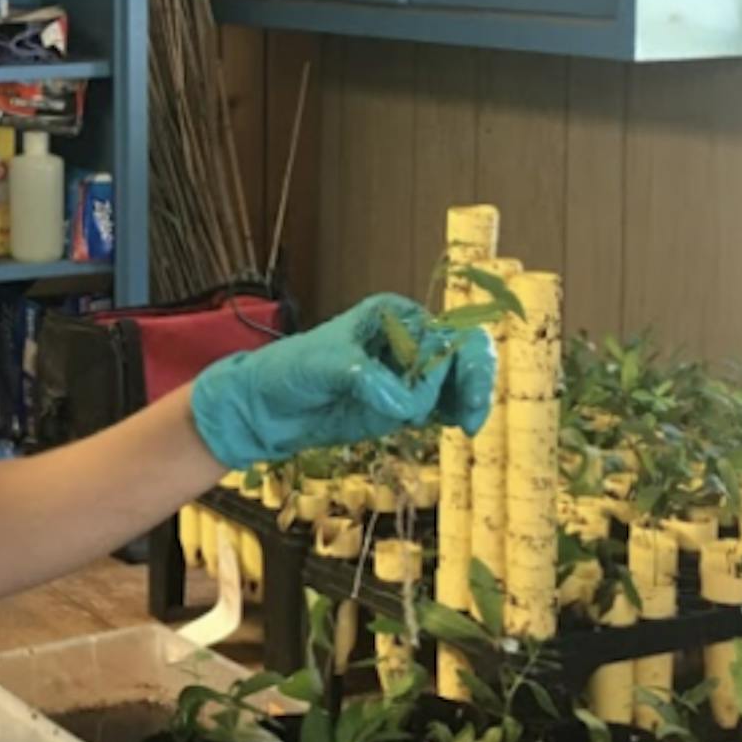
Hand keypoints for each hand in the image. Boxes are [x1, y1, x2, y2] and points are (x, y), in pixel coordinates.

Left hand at [188, 293, 494, 470]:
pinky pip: (442, 407)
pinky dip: (455, 414)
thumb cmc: (288, 371)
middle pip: (461, 355)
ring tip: (466, 424)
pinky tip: (460, 425)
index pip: (442, 332)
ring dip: (468, 400)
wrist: (266, 409)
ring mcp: (408, 375)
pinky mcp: (404, 407)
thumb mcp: (321, 366)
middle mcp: (407, 340)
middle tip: (472, 416)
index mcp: (393, 315)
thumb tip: (405, 402)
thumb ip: (363, 378)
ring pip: (458, 382)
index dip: (458, 361)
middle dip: (475, 381)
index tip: (456, 393)